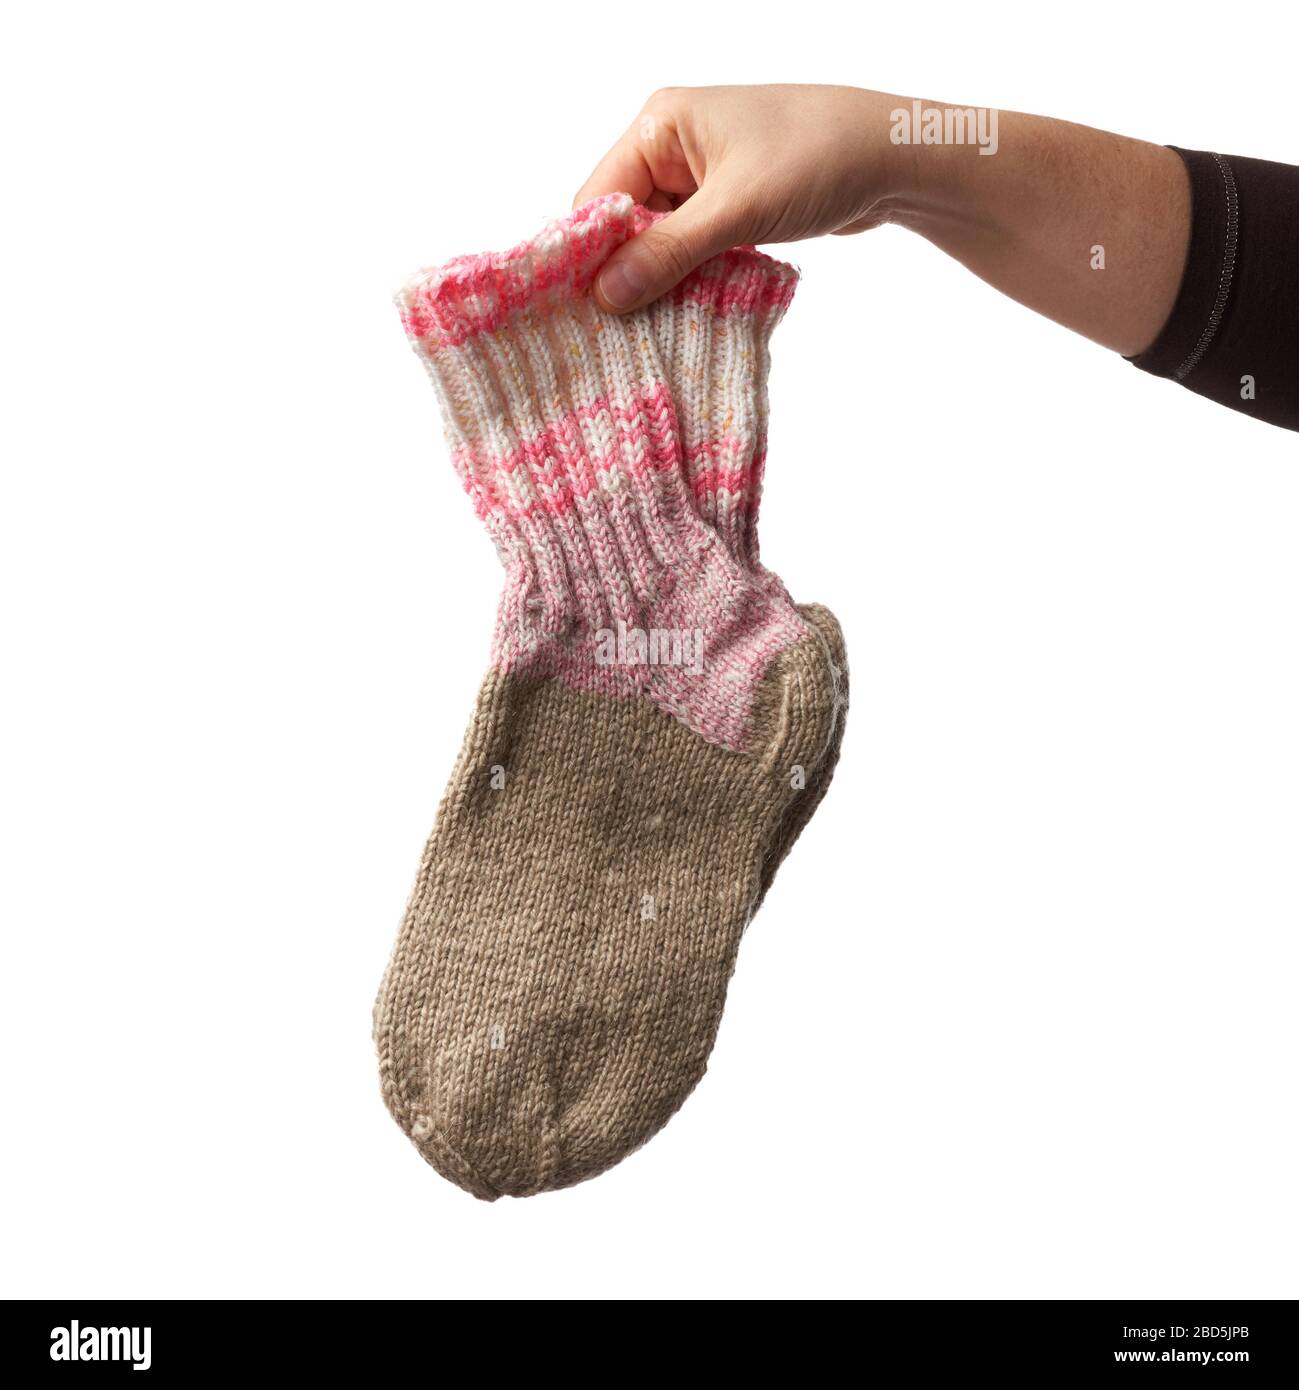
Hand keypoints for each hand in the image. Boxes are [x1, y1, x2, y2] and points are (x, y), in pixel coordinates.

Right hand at [574, 84, 904, 312]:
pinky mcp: (727, 205)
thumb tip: (605, 295)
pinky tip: (691, 312)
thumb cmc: (816, 158)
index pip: (597, 198)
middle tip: (622, 333)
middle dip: (627, 275)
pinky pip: (691, 249)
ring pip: (659, 243)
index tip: (588, 313)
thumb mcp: (736, 210)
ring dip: (663, 282)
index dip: (590, 255)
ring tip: (656, 330)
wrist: (892, 155)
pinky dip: (691, 279)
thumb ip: (669, 253)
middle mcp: (672, 147)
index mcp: (659, 126)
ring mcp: (701, 178)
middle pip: (624, 225)